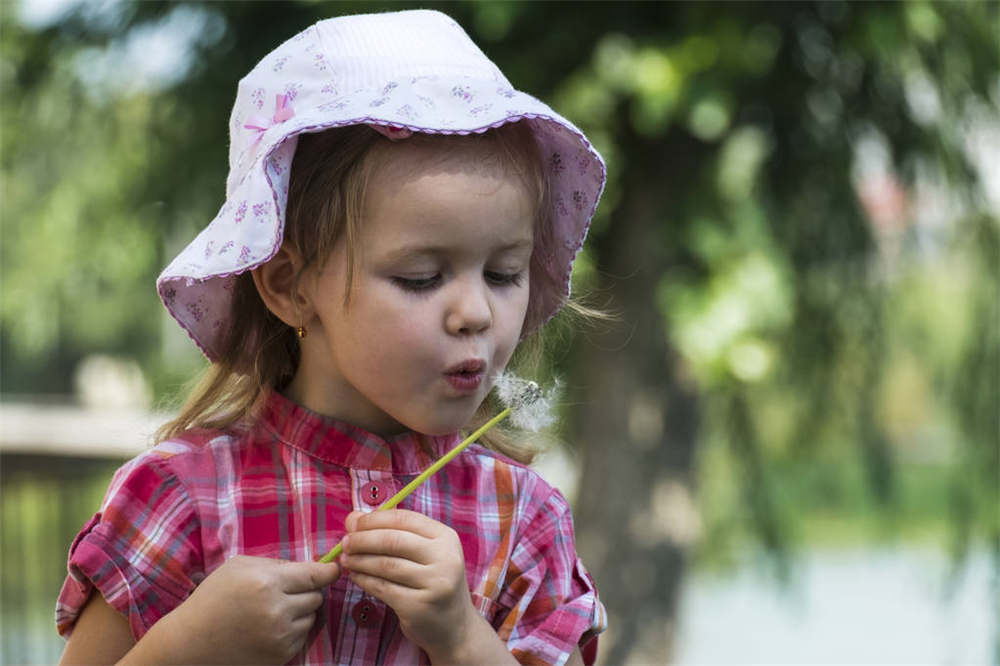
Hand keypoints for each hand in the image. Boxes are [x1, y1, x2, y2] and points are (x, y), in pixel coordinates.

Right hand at [167, 555, 339, 664]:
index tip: (334, 569)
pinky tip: (270, 627)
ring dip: (300, 612)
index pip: (314, 576)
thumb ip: (277, 564)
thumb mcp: (240, 567)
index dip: (328, 572)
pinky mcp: (279, 656)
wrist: (191, 641)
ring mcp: (279, 637)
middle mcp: (277, 611)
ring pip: (311, 618)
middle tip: (286, 592)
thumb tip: (311, 566)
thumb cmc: (214, 597)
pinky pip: (302, 637)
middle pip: (316, 597)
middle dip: (307, 592)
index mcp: (267, 583)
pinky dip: (292, 630)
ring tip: (274, 610)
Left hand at [340, 510, 480, 660]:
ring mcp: (434, 583)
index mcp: (446, 538)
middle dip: (362, 539)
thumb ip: (394, 533)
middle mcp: (445, 558)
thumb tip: (353, 518)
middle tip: (345, 543)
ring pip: (385, 565)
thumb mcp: (425, 554)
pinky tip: (355, 576)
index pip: (404, 519)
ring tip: (346, 560)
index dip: (374, 519)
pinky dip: (364, 580)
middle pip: (393, 540)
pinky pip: (383, 588)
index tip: (353, 523)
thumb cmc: (434, 583)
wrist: (455, 627)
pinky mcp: (419, 606)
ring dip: (359, 561)